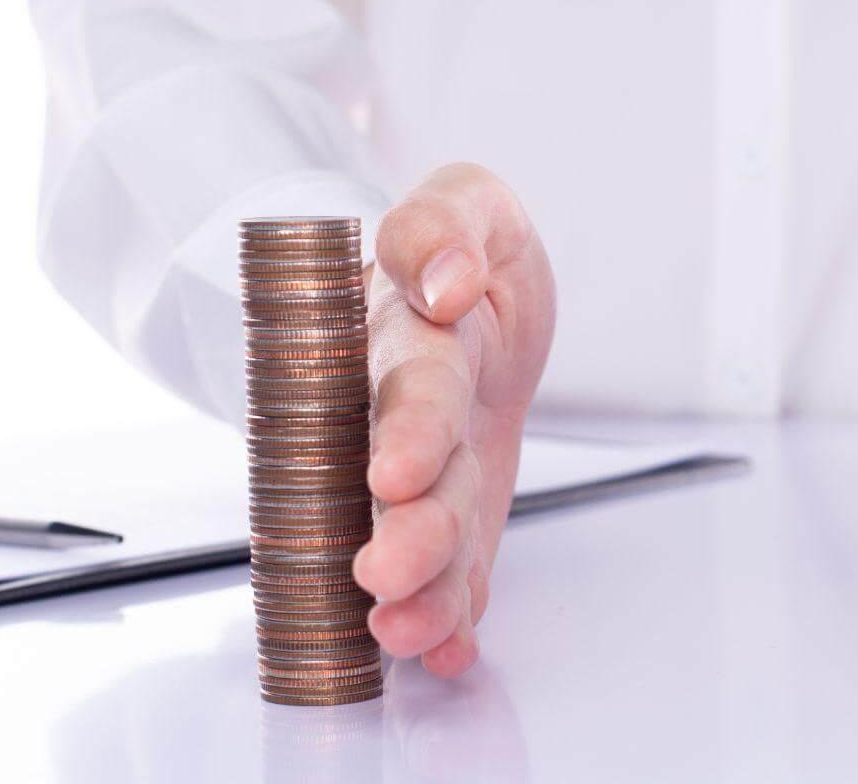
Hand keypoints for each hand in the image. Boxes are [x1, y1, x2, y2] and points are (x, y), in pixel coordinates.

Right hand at [352, 164, 555, 675]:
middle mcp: (406, 415)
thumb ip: (441, 225)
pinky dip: (452, 618)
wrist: (472, 303)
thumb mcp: (466, 202)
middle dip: (402, 530)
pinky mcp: (457, 512)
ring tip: (406, 633)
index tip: (394, 474)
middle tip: (385, 576)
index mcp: (410, 340)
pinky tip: (447, 654)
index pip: (411, 384)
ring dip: (418, 590)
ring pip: (425, 535)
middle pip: (408, 479)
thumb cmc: (463, 253)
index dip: (406, 429)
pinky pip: (457, 572)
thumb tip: (444, 282)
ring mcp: (431, 473)